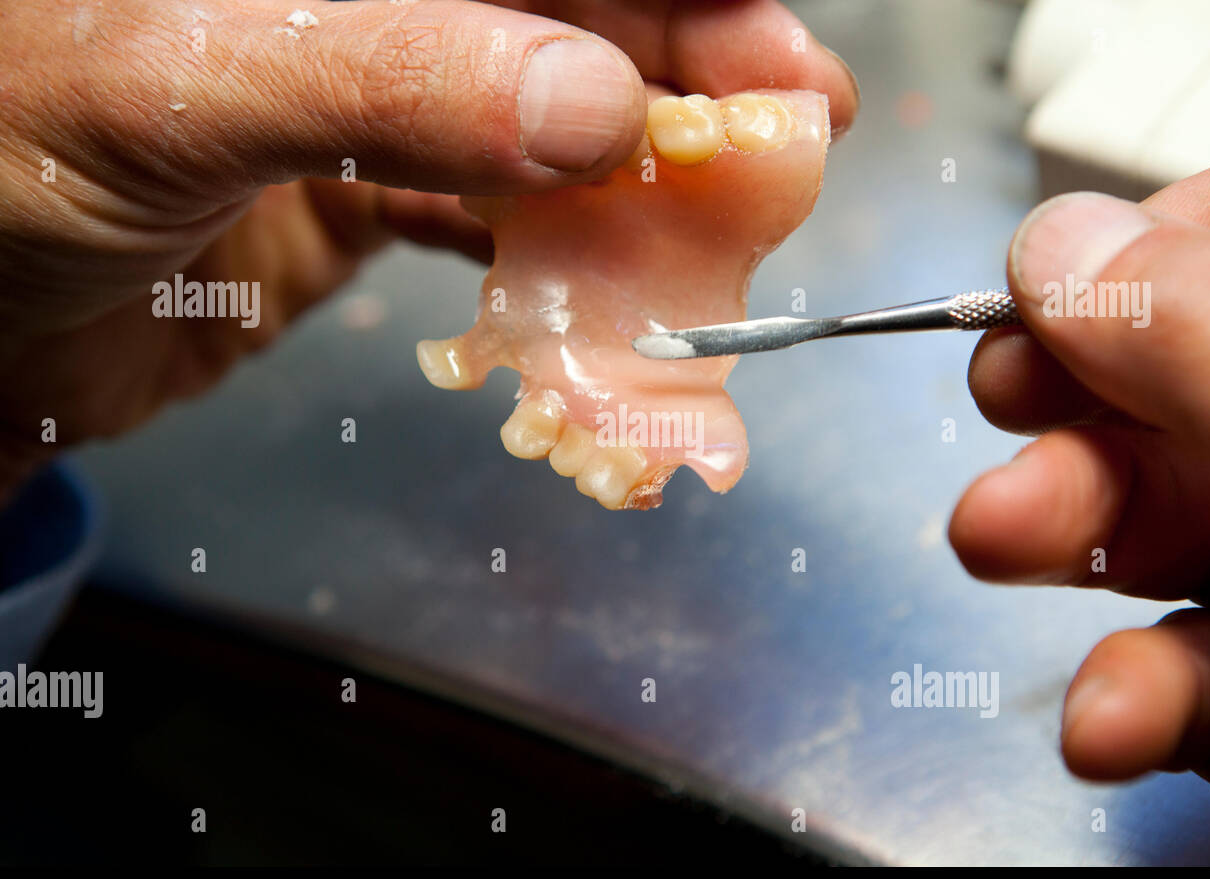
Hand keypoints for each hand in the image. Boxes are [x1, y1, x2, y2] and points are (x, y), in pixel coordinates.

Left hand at [0, 0, 857, 497]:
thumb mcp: (181, 85)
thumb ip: (389, 76)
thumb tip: (599, 106)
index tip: (771, 55)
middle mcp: (357, 3)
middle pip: (563, 18)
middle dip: (685, 82)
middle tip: (789, 147)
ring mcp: (359, 97)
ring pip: (538, 120)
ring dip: (636, 179)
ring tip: (721, 223)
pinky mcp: (351, 197)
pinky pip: (484, 215)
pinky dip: (553, 257)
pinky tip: (606, 280)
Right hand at [950, 144, 1209, 862]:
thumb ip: (1209, 337)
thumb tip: (1063, 244)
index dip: (1191, 226)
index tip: (1076, 276)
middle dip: (1092, 397)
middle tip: (1000, 405)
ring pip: (1196, 533)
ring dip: (1079, 545)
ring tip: (1000, 547)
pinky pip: (1207, 667)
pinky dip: (1140, 689)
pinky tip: (1114, 717)